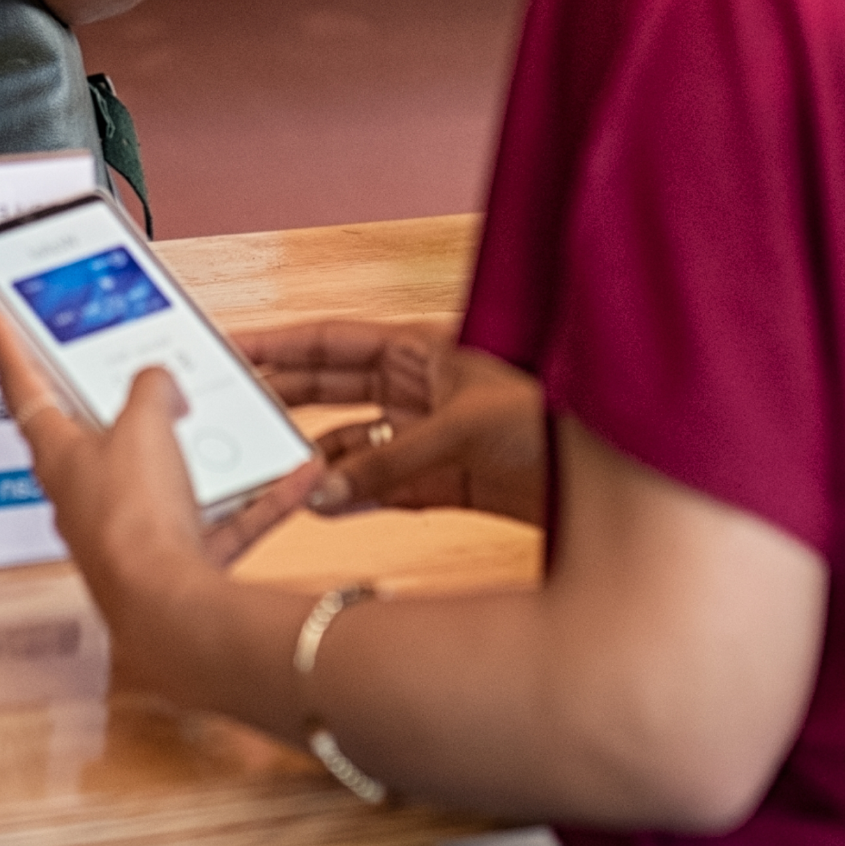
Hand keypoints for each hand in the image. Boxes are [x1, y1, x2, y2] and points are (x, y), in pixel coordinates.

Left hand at [0, 307, 318, 693]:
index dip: (7, 345)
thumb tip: (159, 383)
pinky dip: (256, 498)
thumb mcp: (144, 421)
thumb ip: (152, 388)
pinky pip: (220, 518)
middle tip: (135, 368)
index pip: (23, 385)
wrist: (168, 609)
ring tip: (231, 420)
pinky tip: (290, 477)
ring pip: (166, 477)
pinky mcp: (173, 560)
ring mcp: (130, 529)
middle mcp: (86, 492)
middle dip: (123, 404)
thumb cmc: (133, 520)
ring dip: (203, 454)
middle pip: (97, 434)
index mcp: (58, 452)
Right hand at [237, 320, 546, 524]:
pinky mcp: (441, 483)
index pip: (333, 341)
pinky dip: (348, 495)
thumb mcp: (461, 428)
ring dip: (316, 459)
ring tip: (277, 473)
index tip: (235, 348)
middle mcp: (418, 390)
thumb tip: (326, 487)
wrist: (608, 480)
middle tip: (235, 412)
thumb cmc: (552, 420)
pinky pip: (376, 486)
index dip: (281, 343)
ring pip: (349, 443)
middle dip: (284, 398)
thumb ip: (388, 460)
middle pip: (332, 388)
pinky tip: (321, 504)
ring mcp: (426, 437)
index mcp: (421, 351)